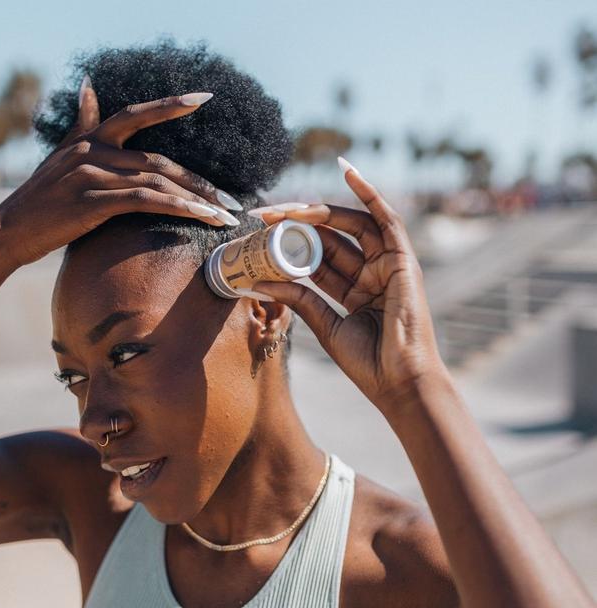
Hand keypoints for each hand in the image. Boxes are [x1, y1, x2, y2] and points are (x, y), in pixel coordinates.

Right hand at [0, 79, 239, 266]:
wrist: (9, 230)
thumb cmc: (40, 198)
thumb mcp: (60, 153)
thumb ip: (82, 123)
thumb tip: (90, 86)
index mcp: (91, 138)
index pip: (136, 114)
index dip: (171, 104)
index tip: (205, 97)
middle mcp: (94, 151)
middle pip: (160, 160)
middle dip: (200, 182)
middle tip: (232, 201)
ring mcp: (93, 175)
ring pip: (157, 181)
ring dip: (196, 200)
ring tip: (225, 217)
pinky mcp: (93, 202)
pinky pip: (144, 201)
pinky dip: (175, 207)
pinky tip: (199, 216)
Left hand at [249, 158, 446, 411]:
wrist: (399, 383)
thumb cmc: (367, 362)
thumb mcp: (325, 325)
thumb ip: (299, 299)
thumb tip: (256, 282)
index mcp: (353, 291)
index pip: (316, 258)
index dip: (288, 245)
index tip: (257, 235)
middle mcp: (370, 273)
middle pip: (329, 237)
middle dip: (295, 224)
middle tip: (262, 215)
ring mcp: (388, 265)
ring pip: (350, 226)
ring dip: (317, 211)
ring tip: (284, 208)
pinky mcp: (404, 260)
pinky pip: (387, 219)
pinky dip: (370, 194)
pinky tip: (348, 172)